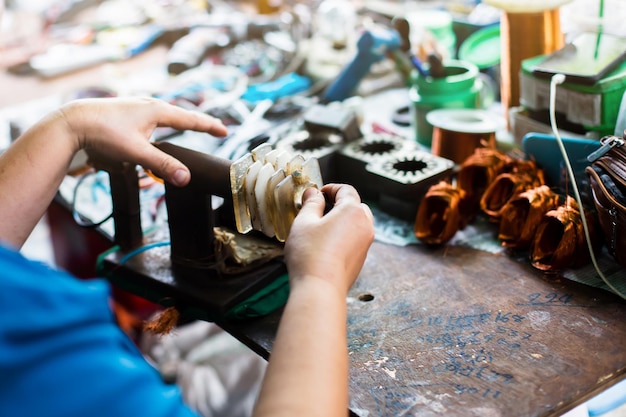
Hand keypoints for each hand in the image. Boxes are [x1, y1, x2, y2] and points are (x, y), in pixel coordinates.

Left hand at [0, 96, 227, 247]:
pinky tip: (144, 139)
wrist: (70, 124)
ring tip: (180, 133)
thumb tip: (186, 178)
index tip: (226, 130)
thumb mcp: (136, 153)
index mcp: (157, 110)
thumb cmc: (103, 134)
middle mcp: (148, 105)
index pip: (191, 119)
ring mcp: (134, 108)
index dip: (210, 126)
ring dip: (171, 128)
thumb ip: (162, 166)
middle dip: (194, 124)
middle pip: (178, 117)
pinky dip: (152, 132)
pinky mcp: (123, 114)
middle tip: (211, 130)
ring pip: (160, 120)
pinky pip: (145, 124)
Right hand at [284, 184, 374, 294]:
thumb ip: (311, 203)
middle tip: (319, 209)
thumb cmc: (310, 255)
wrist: (320, 289)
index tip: (318, 194)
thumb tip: (314, 194)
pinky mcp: (361, 258)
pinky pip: (355, 239)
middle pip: (355, 205)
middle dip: (338, 204)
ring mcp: (365, 243)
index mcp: (353, 211)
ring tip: (321, 227)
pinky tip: (326, 244)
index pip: (346, 190)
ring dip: (343, 220)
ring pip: (357, 223)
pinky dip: (345, 235)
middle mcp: (364, 225)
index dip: (330, 188)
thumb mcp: (304, 222)